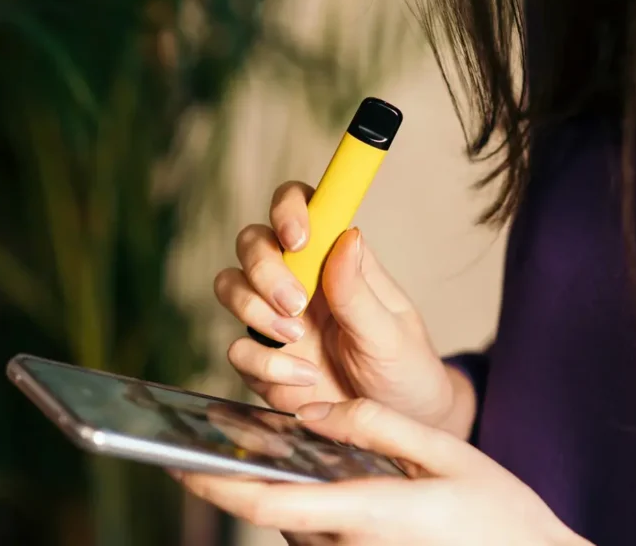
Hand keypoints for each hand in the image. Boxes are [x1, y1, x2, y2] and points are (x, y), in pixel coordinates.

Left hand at [175, 399, 589, 545]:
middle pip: (273, 518)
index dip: (216, 487)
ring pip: (294, 530)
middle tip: (202, 455)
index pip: (272, 504)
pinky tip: (309, 480)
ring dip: (272, 497)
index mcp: (372, 513)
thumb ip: (377, 426)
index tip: (177, 463)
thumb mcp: (445, 454)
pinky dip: (302, 511)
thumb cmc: (499, 513)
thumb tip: (314, 411)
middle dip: (234, 488)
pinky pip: (318, 541)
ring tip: (261, 452)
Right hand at [214, 181, 474, 436]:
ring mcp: (276, 320)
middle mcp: (300, 281)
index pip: (302, 206)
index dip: (288, 208)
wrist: (398, 429)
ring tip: (296, 338)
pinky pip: (237, 350)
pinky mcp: (263, 362)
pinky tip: (305, 379)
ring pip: (230, 286)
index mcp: (336, 260)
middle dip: (264, 268)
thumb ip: (359, 291)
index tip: (298, 238)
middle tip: (295, 304)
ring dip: (254, 310)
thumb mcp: (392, 334)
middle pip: (253, 242)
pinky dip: (265, 364)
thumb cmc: (404, 370)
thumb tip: (347, 235)